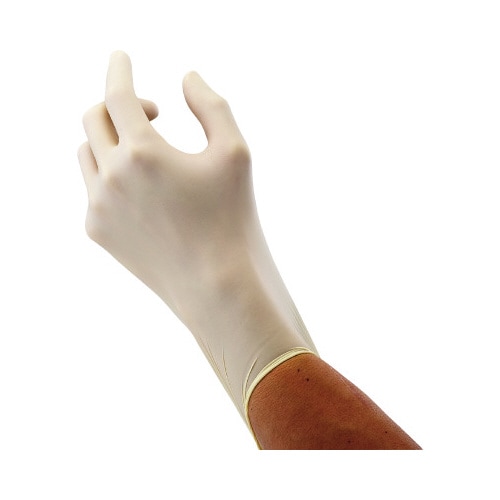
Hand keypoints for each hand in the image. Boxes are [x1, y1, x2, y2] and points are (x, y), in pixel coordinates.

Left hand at [78, 51, 316, 417]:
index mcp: (142, 151)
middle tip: (153, 113)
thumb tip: (186, 78)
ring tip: (143, 150)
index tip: (121, 57)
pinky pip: (92, 188)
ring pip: (87, 152)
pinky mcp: (98, 230)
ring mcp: (99, 205)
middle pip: (94, 118)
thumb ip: (212, 105)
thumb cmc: (231, 218)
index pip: (118, 93)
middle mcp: (110, 176)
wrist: (215, 285)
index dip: (119, 69)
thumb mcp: (235, 152)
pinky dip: (109, 174)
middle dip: (119, 104)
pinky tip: (140, 189)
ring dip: (109, 138)